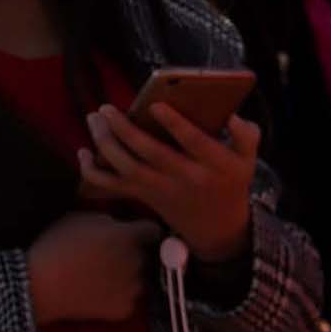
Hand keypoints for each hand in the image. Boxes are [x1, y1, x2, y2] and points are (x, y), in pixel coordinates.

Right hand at [26, 210, 154, 322]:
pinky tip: (98, 294)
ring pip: (139, 280)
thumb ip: (108, 221)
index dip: (145, 232)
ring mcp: (133, 288)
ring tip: (101, 278)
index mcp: (127, 236)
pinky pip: (128, 300)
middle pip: (144, 256)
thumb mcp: (79, 219)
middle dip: (132, 255)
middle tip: (109, 257)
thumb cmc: (54, 246)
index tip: (138, 234)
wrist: (40, 284)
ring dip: (128, 277)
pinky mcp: (125, 309)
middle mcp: (136, 262)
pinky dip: (118, 298)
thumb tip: (119, 227)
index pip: (153, 231)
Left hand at [78, 103, 259, 264]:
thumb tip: (232, 115)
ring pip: (126, 167)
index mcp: (214, 166)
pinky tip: (82, 152)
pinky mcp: (143, 195)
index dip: (174, 125)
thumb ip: (246, 136)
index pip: (194, 143)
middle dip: (124, 130)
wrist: (217, 225)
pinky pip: (111, 187)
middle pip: (149, 154)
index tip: (155, 106)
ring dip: (104, 143)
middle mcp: (185, 178)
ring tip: (94, 118)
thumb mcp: (248, 161)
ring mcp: (160, 189)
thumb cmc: (229, 182)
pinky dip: (91, 172)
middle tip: (106, 108)